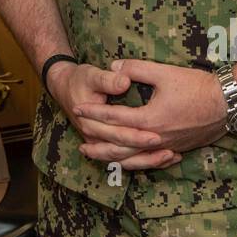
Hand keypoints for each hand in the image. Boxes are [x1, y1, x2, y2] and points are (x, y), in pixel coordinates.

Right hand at [46, 62, 176, 167]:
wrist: (65, 87)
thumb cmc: (80, 79)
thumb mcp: (92, 75)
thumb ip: (108, 80)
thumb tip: (124, 82)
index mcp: (91, 124)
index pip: (117, 135)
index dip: (137, 136)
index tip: (157, 135)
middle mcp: (95, 139)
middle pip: (124, 153)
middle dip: (147, 153)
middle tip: (170, 150)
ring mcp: (100, 145)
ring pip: (126, 161)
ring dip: (149, 161)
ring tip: (171, 157)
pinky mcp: (107, 145)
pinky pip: (127, 160)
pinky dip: (146, 161)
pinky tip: (165, 159)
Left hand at [73, 59, 227, 169]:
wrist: (229, 103)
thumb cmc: (197, 86)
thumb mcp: (164, 72)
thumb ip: (136, 68)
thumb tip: (114, 66)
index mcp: (149, 119)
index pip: (114, 118)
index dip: (94, 112)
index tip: (78, 109)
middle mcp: (156, 138)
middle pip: (120, 147)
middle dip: (98, 145)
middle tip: (80, 144)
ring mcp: (167, 146)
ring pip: (135, 158)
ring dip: (114, 158)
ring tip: (99, 157)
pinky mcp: (178, 148)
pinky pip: (151, 161)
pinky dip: (136, 163)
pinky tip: (130, 163)